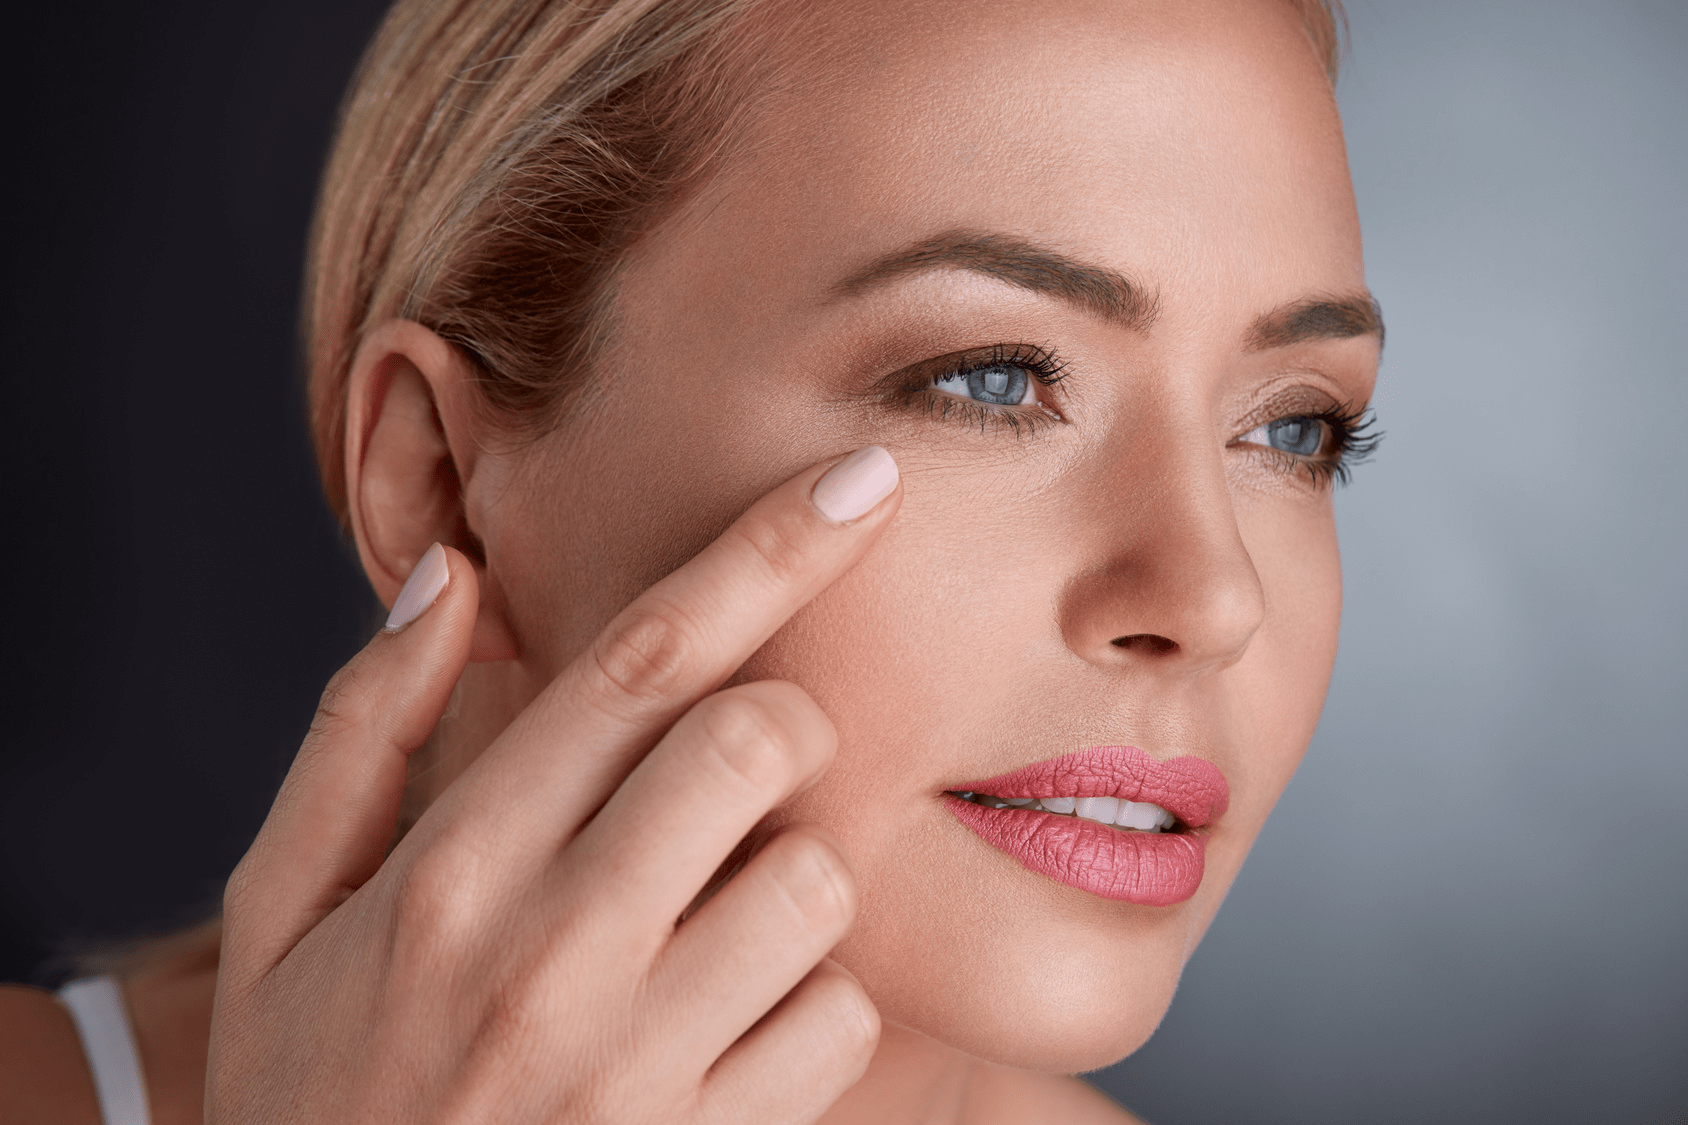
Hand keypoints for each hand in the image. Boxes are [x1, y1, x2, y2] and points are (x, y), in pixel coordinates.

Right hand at [208, 447, 900, 1122]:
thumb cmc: (315, 1095)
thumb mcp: (283, 919)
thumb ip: (362, 737)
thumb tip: (454, 576)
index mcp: (446, 871)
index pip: (638, 663)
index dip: (765, 554)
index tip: (862, 484)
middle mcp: (547, 955)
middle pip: (757, 739)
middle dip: (779, 726)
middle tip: (732, 775)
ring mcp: (634, 1066)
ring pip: (816, 876)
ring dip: (790, 874)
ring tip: (710, 922)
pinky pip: (838, 1020)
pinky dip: (809, 1006)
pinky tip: (729, 1029)